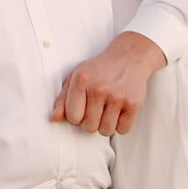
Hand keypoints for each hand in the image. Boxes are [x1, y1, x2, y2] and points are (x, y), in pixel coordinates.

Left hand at [50, 31, 166, 135]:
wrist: (129, 57)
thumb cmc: (100, 69)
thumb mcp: (76, 76)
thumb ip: (63, 98)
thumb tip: (54, 118)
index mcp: (81, 80)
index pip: (73, 117)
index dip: (77, 116)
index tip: (83, 108)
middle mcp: (99, 88)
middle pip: (89, 127)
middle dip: (91, 121)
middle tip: (97, 109)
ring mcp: (118, 96)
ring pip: (105, 131)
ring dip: (106, 125)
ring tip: (108, 111)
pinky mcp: (134, 103)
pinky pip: (123, 130)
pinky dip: (121, 126)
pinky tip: (119, 112)